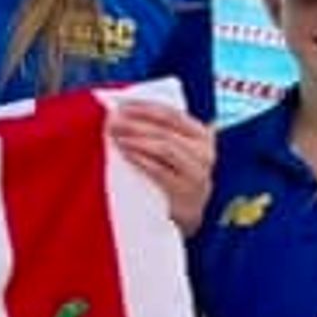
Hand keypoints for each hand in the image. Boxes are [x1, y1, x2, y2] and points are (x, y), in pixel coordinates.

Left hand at [107, 98, 215, 233]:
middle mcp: (204, 151)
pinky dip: (140, 159)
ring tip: (116, 136)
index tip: (121, 105)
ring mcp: (197, 172)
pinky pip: (160, 170)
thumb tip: (123, 112)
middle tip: (112, 121)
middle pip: (166, 130)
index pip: (172, 114)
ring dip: (136, 139)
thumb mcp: (174, 150)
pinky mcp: (184, 190)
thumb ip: (160, 131)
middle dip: (136, 123)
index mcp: (201, 134)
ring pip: (165, 147)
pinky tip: (125, 153)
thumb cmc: (173, 174)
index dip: (145, 108)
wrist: (185, 211)